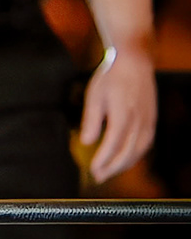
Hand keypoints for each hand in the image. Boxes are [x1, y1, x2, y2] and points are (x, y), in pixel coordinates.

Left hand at [81, 45, 156, 183]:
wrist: (134, 61)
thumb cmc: (111, 76)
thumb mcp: (94, 95)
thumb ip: (91, 120)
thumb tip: (86, 142)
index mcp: (123, 114)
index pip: (113, 145)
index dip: (103, 161)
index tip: (92, 171)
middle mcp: (139, 120)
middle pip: (127, 152)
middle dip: (113, 168)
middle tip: (99, 177)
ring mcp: (148, 120)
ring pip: (139, 150)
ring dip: (124, 164)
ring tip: (110, 172)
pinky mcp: (152, 119)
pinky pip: (146, 143)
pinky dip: (135, 154)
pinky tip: (125, 158)